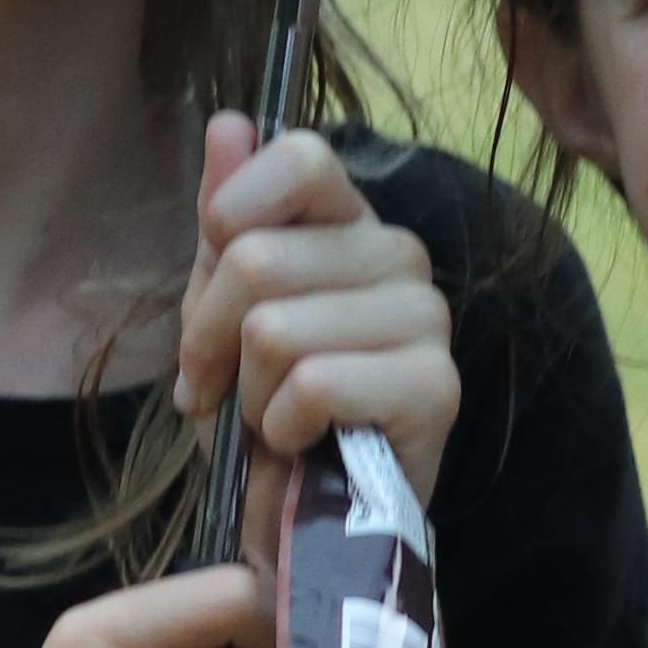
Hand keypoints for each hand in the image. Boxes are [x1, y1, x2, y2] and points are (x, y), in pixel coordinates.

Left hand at [175, 115, 460, 525]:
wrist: (303, 525)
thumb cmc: (265, 414)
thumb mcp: (222, 311)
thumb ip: (228, 219)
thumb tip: (228, 122)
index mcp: (350, 223)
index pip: (300, 156)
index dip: (233, 216)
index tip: (214, 291)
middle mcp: (399, 255)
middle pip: (256, 259)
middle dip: (212, 340)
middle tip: (226, 387)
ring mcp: (427, 319)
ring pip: (276, 329)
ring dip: (250, 395)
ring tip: (273, 421)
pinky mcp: (436, 386)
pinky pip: (314, 384)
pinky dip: (284, 428)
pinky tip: (305, 445)